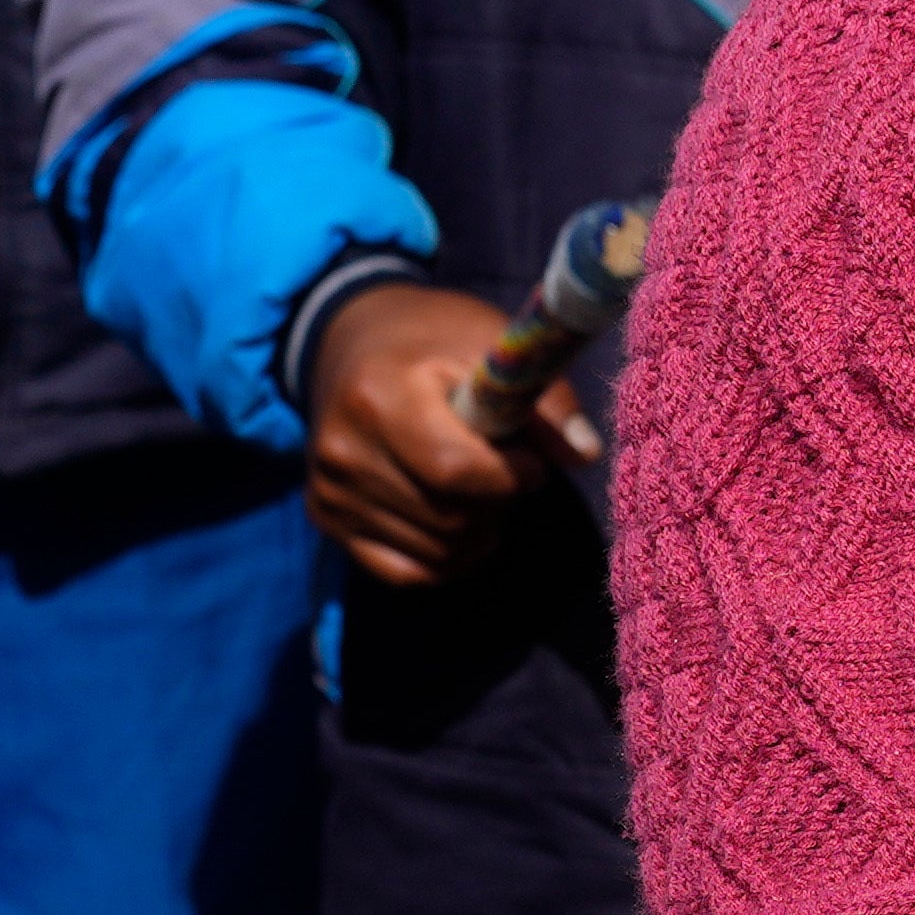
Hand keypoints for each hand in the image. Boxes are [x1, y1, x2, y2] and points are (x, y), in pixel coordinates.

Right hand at [300, 278, 583, 591]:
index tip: (532, 461)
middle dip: (498, 501)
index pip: (454, 471)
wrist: (355, 342)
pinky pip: (409, 572)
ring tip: (478, 482)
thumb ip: (546, 399)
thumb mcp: (493, 344)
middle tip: (506, 468)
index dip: (511, 476)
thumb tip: (585, 454)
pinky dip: (450, 558)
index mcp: (378, 396)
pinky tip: (462, 519)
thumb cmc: (435, 342)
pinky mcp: (329, 518)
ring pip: (437, 551)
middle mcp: (343, 450)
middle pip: (449, 517)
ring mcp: (331, 490)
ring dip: (479, 528)